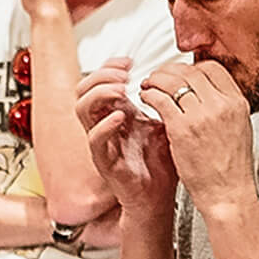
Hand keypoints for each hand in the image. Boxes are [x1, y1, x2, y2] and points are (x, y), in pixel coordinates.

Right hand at [79, 58, 177, 214]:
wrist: (160, 197)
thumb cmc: (160, 164)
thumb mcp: (166, 123)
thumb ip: (164, 101)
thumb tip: (176, 77)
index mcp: (118, 112)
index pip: (99, 80)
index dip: (111, 65)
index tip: (130, 61)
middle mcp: (106, 124)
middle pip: (83, 88)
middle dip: (102, 74)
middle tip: (124, 73)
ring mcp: (103, 142)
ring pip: (81, 108)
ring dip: (100, 92)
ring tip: (120, 89)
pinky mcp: (105, 161)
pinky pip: (94, 140)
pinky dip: (105, 125)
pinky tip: (121, 117)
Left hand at [140, 61, 255, 214]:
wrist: (228, 194)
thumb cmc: (231, 169)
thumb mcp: (239, 127)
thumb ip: (224, 107)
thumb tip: (208, 92)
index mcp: (237, 103)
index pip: (212, 69)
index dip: (192, 68)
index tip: (182, 73)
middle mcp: (221, 105)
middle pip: (191, 72)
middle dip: (170, 71)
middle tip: (160, 75)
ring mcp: (201, 116)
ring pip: (173, 82)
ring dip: (157, 80)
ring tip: (150, 85)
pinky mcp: (181, 129)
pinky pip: (160, 100)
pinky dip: (150, 95)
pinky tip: (147, 98)